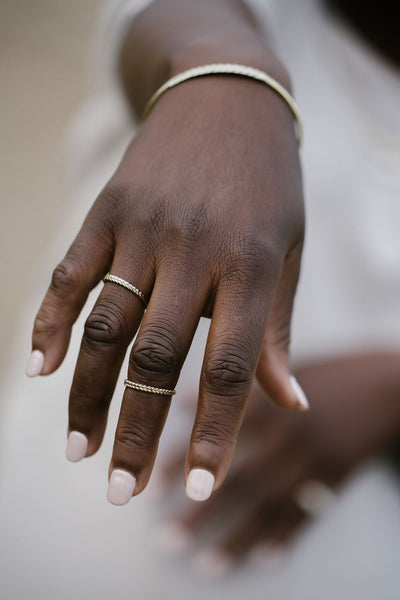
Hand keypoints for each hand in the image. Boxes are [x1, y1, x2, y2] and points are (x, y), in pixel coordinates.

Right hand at [27, 68, 303, 503]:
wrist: (226, 96)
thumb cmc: (269, 184)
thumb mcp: (289, 252)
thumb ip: (278, 331)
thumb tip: (288, 404)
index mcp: (250, 266)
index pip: (231, 369)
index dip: (216, 433)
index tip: (202, 486)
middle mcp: (193, 250)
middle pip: (157, 358)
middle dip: (137, 432)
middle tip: (120, 491)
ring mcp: (143, 228)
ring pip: (107, 327)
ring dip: (88, 395)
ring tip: (77, 451)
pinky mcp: (107, 210)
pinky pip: (71, 273)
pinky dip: (50, 322)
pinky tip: (38, 369)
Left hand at [154, 352, 399, 573]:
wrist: (389, 385)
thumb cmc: (332, 372)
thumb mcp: (287, 365)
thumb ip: (238, 385)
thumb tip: (184, 398)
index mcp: (273, 401)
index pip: (219, 436)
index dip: (185, 460)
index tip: (155, 486)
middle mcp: (290, 433)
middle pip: (242, 478)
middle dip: (201, 511)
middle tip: (164, 538)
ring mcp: (316, 460)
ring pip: (271, 504)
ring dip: (236, 536)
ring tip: (202, 563)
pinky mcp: (337, 478)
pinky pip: (309, 513)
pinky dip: (285, 537)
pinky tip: (261, 559)